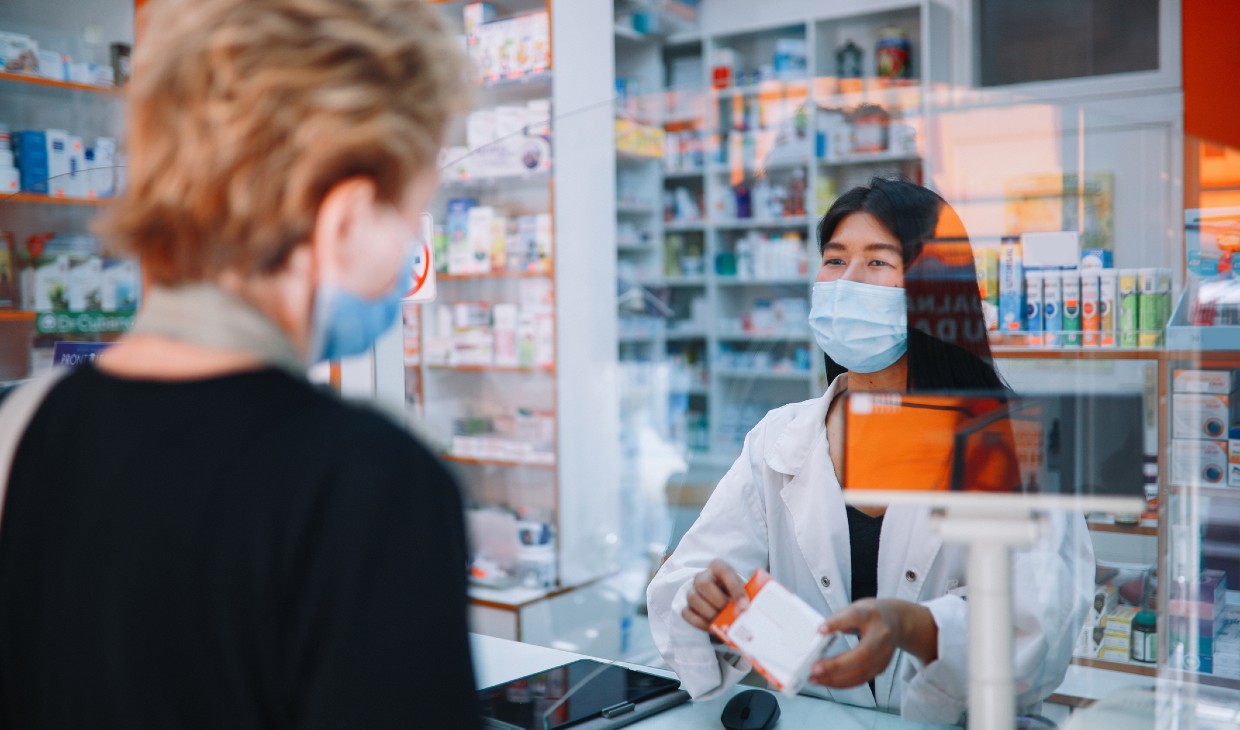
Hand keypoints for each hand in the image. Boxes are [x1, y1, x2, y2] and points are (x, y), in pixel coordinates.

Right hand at [680, 559, 748, 632]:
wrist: (725, 600)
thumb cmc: (735, 593)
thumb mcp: (743, 590)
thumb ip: (746, 596)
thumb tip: (746, 610)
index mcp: (718, 567)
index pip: (725, 572)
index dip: (735, 589)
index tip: (745, 605)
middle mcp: (702, 577)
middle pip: (703, 584)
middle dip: (719, 602)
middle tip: (732, 613)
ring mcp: (692, 591)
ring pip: (694, 599)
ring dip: (711, 613)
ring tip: (724, 620)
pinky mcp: (687, 606)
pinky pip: (688, 614)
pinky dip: (702, 623)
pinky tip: (714, 627)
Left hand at [809, 598, 937, 688]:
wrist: (897, 621)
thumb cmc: (870, 614)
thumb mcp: (855, 608)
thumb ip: (838, 620)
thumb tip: (818, 635)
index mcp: (871, 614)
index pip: (855, 617)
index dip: (837, 624)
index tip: (820, 630)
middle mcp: (881, 635)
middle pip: (861, 654)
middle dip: (836, 664)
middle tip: (814, 669)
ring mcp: (884, 653)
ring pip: (862, 672)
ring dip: (836, 679)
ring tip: (815, 679)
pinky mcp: (882, 667)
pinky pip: (862, 679)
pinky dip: (843, 683)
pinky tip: (828, 681)